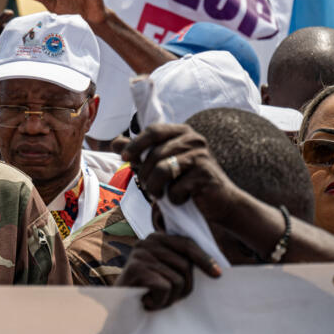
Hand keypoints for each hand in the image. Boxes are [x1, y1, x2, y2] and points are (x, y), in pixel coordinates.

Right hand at [115, 232, 220, 310]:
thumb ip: (181, 262)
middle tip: (170, 297)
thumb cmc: (146, 288)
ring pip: (177, 280)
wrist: (117, 303)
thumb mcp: (165, 269)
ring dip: (170, 298)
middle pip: (185, 266)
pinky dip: (160, 301)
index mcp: (156, 238)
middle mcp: (147, 242)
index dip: (204, 259)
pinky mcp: (135, 268)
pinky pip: (165, 288)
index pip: (187, 244)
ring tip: (155, 299)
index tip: (217, 274)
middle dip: (184, 288)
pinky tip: (148, 302)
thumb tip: (216, 269)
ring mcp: (140, 254)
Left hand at [121, 123, 242, 225]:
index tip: (124, 158)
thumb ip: (139, 152)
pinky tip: (180, 199)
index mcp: (182, 132)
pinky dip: (172, 198)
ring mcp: (202, 156)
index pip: (153, 131)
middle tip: (146, 186)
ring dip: (154, 187)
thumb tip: (114, 142)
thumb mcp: (161, 163)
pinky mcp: (205, 175)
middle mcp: (194, 139)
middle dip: (144, 173)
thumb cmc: (186, 181)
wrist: (219, 202)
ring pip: (162, 170)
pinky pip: (175, 188)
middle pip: (154, 154)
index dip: (135, 144)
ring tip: (158, 195)